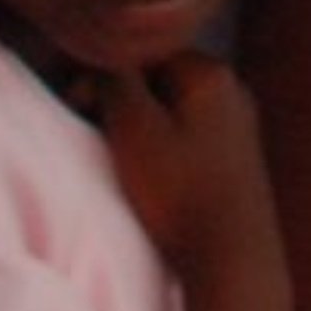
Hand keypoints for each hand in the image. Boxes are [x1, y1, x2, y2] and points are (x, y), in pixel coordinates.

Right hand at [87, 54, 285, 285]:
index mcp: (210, 72)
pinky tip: (148, 176)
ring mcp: (237, 126)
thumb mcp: (133, 128)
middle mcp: (232, 90)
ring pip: (170, 109)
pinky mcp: (236, 160)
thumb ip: (114, 81)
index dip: (100, 74)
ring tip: (115, 155)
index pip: (141, 53)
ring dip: (136, 125)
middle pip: (157, 79)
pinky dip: (160, 146)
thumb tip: (100, 57)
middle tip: (88, 128)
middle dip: (118, 99)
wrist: (231, 257)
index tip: (73, 104)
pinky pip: (187, 136)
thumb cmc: (179, 192)